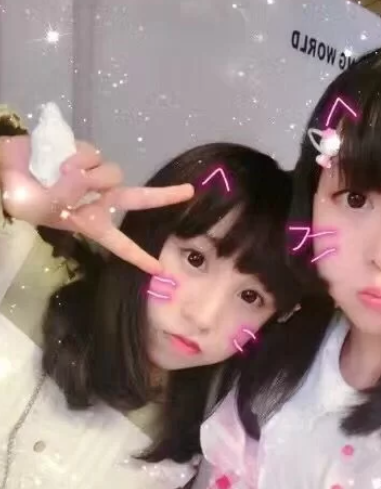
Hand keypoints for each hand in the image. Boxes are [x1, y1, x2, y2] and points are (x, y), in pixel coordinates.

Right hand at [0, 135, 193, 273]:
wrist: (7, 170)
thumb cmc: (23, 198)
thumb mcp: (44, 207)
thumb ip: (68, 193)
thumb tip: (85, 176)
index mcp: (92, 222)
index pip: (120, 244)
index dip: (138, 257)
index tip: (159, 270)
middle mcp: (100, 198)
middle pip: (139, 198)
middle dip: (164, 196)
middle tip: (189, 192)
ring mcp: (95, 175)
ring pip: (111, 173)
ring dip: (88, 175)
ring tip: (59, 175)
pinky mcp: (86, 153)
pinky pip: (93, 154)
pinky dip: (77, 156)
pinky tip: (58, 159)